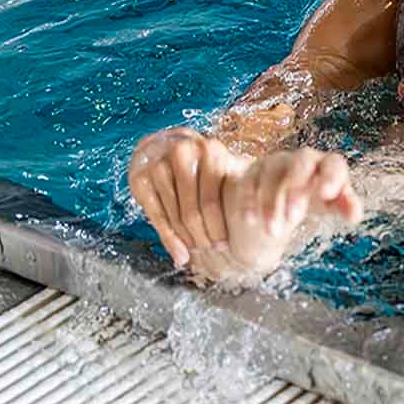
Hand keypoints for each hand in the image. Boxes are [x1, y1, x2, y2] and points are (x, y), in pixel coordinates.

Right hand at [128, 127, 248, 266]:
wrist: (162, 147)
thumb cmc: (202, 164)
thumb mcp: (221, 167)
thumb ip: (238, 182)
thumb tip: (264, 214)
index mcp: (210, 151)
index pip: (212, 200)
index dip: (218, 226)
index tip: (224, 245)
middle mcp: (183, 154)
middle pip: (191, 211)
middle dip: (202, 237)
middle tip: (210, 252)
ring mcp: (158, 164)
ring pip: (174, 215)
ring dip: (187, 239)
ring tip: (198, 254)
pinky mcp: (140, 178)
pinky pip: (156, 216)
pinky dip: (169, 240)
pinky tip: (181, 255)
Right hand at [222, 148, 362, 272]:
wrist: (284, 192)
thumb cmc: (317, 196)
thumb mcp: (332, 203)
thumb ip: (345, 206)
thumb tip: (355, 215)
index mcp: (327, 165)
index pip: (334, 164)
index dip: (331, 176)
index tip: (327, 194)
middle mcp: (302, 159)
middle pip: (301, 164)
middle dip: (296, 189)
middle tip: (292, 218)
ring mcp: (276, 163)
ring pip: (272, 176)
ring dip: (270, 204)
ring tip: (273, 232)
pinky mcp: (254, 172)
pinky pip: (249, 183)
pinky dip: (249, 202)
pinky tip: (250, 220)